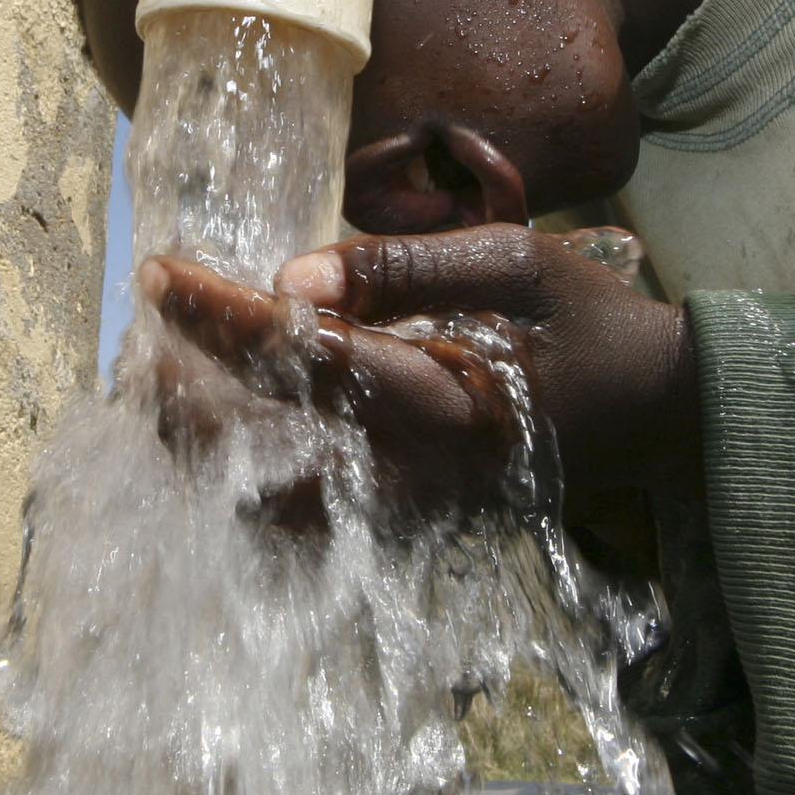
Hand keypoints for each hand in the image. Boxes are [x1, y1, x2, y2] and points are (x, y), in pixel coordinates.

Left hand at [139, 223, 700, 510]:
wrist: (658, 414)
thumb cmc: (587, 321)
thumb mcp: (516, 262)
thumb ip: (404, 269)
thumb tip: (289, 277)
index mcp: (448, 405)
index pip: (305, 361)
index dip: (220, 319)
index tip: (157, 275)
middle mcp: (419, 479)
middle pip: (262, 463)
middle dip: (182, 401)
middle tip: (135, 337)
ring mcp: (412, 518)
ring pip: (271, 510)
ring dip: (204, 450)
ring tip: (158, 383)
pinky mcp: (410, 532)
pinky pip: (304, 525)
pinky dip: (246, 483)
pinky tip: (216, 431)